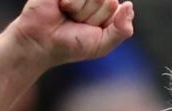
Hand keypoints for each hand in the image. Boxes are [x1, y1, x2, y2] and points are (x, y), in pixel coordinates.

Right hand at [9, 0, 134, 68]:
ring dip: (81, 10)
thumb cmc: (71, 45)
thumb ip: (122, 30)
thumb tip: (129, 5)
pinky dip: (71, 2)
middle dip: (93, 16)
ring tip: (68, 15)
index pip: (117, 8)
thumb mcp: (102, 44)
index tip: (89, 29)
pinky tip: (61, 6)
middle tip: (76, 22)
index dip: (103, 22)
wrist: (42, 43)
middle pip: (108, 0)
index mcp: (107, 8)